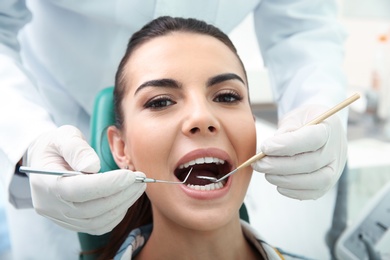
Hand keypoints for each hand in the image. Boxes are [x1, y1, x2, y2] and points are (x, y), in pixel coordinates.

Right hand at [27, 125, 145, 234]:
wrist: (44, 161)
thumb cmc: (56, 146)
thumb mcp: (63, 137)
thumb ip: (76, 148)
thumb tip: (93, 166)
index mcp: (46, 183)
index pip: (79, 190)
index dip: (108, 184)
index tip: (130, 176)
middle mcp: (52, 207)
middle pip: (91, 209)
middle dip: (121, 195)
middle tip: (140, 180)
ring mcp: (62, 218)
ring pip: (97, 221)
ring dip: (122, 205)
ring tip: (138, 187)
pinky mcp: (73, 223)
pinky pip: (98, 227)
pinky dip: (116, 215)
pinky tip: (126, 199)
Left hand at [252, 105, 346, 199]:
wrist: (321, 130)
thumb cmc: (304, 122)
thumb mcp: (294, 118)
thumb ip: (284, 132)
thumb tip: (268, 150)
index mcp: (329, 129)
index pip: (312, 139)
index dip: (287, 145)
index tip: (265, 147)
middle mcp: (336, 151)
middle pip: (310, 163)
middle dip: (279, 165)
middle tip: (258, 164)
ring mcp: (334, 169)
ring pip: (313, 181)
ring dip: (284, 179)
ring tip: (266, 172)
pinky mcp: (328, 184)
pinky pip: (312, 193)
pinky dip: (293, 191)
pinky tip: (278, 184)